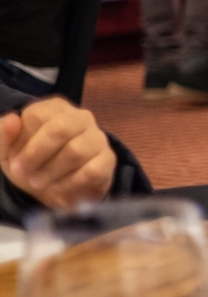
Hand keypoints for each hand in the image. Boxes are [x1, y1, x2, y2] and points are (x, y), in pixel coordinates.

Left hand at [0, 98, 116, 209]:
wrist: (55, 186)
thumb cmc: (30, 162)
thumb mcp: (8, 151)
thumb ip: (3, 135)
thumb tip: (12, 119)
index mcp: (55, 108)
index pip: (38, 116)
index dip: (23, 142)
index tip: (14, 161)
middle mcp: (81, 117)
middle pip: (60, 129)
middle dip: (36, 155)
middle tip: (22, 174)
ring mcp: (98, 137)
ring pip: (75, 152)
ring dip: (50, 173)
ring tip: (38, 183)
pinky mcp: (108, 159)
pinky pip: (91, 171)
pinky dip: (69, 184)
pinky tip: (59, 188)